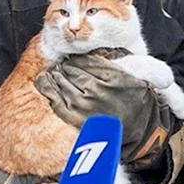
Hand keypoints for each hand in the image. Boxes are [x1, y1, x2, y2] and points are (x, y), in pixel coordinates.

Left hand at [35, 52, 175, 167]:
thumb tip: (89, 52)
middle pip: (71, 70)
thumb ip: (113, 63)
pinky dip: (48, 88)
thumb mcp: (133, 76)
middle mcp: (97, 90)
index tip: (74, 59)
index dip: (77, 58)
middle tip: (63, 65)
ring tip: (54, 71)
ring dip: (55, 75)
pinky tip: (44, 80)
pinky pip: (56, 100)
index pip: (85, 61)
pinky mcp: (75, 119)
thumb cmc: (136, 101)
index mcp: (113, 77)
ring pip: (62, 82)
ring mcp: (85, 105)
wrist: (140, 130)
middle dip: (65, 66)